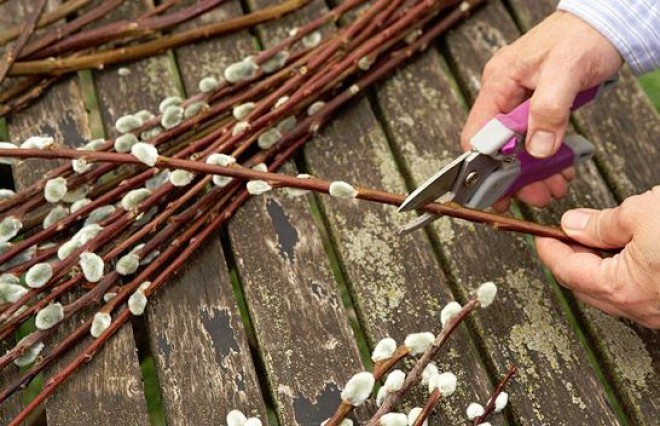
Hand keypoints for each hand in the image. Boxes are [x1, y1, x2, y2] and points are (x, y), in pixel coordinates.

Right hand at [461, 11, 622, 211]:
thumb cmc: (583, 36)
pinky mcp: (537, 107)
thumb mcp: (566, 71)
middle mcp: (504, 94)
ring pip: (517, 147)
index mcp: (499, 83)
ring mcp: (519, 101)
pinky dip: (547, 158)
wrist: (605, 23)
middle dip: (515, 176)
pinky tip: (560, 168)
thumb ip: (549, 110)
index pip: (477, 134)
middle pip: (497, 147)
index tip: (498, 190)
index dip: (483, 165)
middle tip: (535, 196)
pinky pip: (534, 139)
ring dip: (534, 171)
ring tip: (552, 187)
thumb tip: (538, 149)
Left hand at [536, 187, 659, 327]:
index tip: (541, 235)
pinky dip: (623, 273)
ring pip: (612, 292)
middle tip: (566, 233)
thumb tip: (573, 226)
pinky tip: (627, 251)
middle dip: (570, 258)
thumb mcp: (640, 215)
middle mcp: (640, 308)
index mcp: (621, 288)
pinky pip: (637, 293)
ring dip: (598, 266)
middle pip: (585, 285)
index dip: (549, 250)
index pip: (566, 271)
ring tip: (598, 236)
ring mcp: (659, 312)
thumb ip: (600, 224)